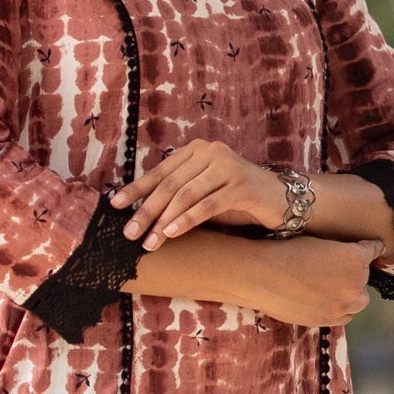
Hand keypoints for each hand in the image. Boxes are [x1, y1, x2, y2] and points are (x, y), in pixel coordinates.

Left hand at [113, 139, 285, 248]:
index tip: (115, 206)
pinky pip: (208, 205)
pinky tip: (172, 234)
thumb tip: (139, 213)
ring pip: (186, 195)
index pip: (160, 172)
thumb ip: (177, 195)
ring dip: (164, 221)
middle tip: (129, 234)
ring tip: (149, 242)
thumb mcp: (202, 193)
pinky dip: (187, 220)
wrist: (278, 200)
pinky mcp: (242, 186)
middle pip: (170, 185)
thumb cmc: (234, 200)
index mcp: (196, 150)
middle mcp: (210, 153)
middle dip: (146, 211)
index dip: (137, 190)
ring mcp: (227, 167)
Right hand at [245, 234, 378, 327]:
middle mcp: (357, 284)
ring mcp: (345, 306)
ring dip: (347, 294)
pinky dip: (336, 308)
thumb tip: (349, 258)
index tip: (366, 248)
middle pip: (365, 278)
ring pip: (357, 300)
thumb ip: (343, 252)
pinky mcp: (331, 321)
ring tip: (324, 287)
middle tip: (332, 271)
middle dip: (354, 274)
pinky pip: (343, 315)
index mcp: (357, 258)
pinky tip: (318, 299)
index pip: (374, 249)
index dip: (367, 248)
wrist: (263, 277)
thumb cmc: (287, 252)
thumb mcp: (322, 242)